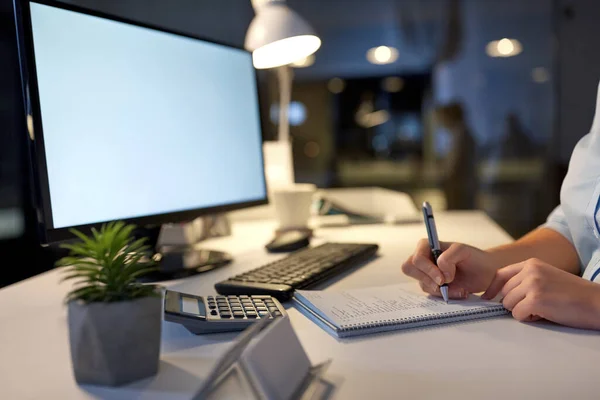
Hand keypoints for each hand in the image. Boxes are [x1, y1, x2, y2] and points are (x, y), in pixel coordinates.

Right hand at [401, 239, 498, 298]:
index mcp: (427, 246)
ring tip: (460, 289)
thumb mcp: (463, 251)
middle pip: (409, 269)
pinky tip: (459, 292)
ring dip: (441, 290)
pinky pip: (432, 294)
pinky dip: (446, 295)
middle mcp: (423, 259)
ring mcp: (427, 274)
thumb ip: (449, 257)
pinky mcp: (433, 286)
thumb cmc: (473, 257)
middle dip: (427, 280)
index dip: (427, 270)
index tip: (442, 279)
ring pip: (422, 284)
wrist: (485, 272)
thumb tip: (441, 273)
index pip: (416, 259)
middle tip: (443, 285)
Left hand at [482, 258, 599, 328]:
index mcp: (531, 263)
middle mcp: (530, 271)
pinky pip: (517, 314)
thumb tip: (502, 294)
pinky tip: (545, 314)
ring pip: (508, 304)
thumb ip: (525, 279)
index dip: (492, 288)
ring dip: (522, 311)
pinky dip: (528, 318)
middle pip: (504, 293)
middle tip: (535, 306)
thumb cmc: (573, 293)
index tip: (486, 297)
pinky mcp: (536, 300)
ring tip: (543, 309)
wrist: (596, 302)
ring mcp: (532, 284)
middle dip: (515, 303)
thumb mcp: (546, 277)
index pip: (500, 274)